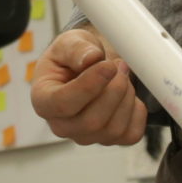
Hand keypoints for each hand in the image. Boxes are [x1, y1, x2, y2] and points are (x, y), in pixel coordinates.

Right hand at [31, 28, 146, 145]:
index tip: (108, 66)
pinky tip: (129, 94)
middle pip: (92, 122)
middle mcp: (62, 125)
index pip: (63, 104)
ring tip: (122, 75)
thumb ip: (76, 49)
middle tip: (119, 65)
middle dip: (114, 90)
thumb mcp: (68, 43)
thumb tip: (90, 59)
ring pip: (114, 129)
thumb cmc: (72, 57)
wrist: (86, 65)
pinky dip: (137, 112)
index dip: (89, 86)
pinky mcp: (109, 139)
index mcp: (43, 101)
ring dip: (127, 97)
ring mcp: (86, 136)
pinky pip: (131, 134)